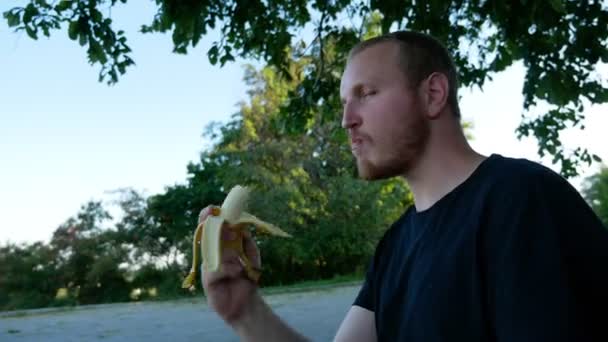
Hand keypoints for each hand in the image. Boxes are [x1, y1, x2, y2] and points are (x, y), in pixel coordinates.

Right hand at [199, 205, 261, 322]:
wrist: (247, 302)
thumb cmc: (248, 277)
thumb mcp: (250, 254)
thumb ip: (245, 240)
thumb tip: (239, 226)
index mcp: (221, 246)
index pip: (212, 228)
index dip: (209, 218)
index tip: (212, 208)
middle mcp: (212, 254)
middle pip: (206, 236)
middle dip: (210, 227)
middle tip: (219, 220)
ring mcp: (208, 267)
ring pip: (211, 252)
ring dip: (226, 251)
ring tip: (238, 252)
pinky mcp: (208, 281)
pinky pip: (216, 270)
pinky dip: (229, 269)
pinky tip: (238, 272)